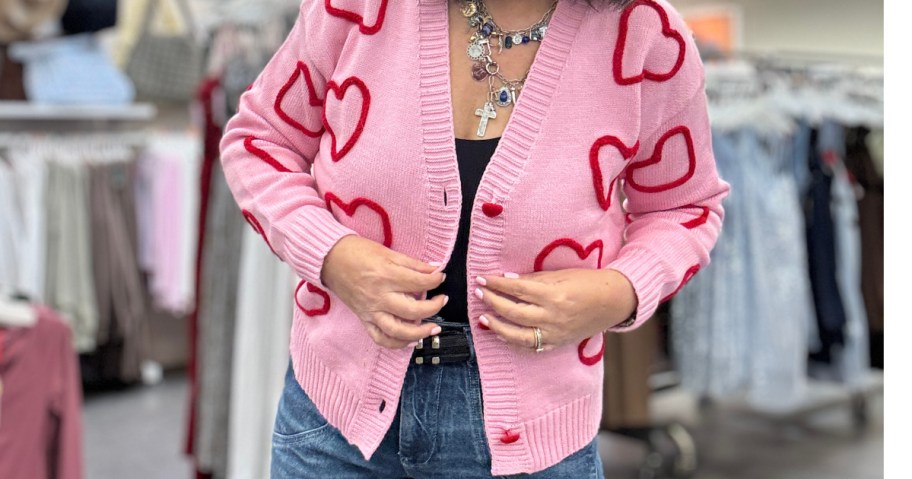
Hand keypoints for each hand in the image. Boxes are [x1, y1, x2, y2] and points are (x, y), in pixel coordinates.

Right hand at [320, 235, 447, 348]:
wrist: (330, 259)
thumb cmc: (358, 252)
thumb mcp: (388, 252)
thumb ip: (413, 264)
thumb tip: (435, 269)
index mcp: (386, 276)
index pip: (419, 283)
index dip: (435, 280)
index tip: (440, 277)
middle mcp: (379, 297)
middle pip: (413, 311)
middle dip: (433, 307)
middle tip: (442, 301)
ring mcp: (371, 311)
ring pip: (398, 331)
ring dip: (419, 333)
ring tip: (433, 329)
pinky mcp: (364, 319)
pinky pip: (380, 338)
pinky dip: (397, 343)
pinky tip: (410, 340)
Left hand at [475, 269, 636, 351]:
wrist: (613, 301)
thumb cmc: (588, 282)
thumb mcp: (561, 275)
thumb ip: (534, 280)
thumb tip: (508, 280)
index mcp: (554, 295)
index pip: (518, 290)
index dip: (497, 284)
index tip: (483, 279)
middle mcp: (553, 317)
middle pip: (514, 312)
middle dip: (493, 302)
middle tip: (479, 293)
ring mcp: (556, 333)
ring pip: (519, 335)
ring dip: (498, 327)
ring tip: (484, 318)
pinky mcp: (558, 343)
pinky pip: (532, 347)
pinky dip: (514, 342)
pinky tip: (501, 335)